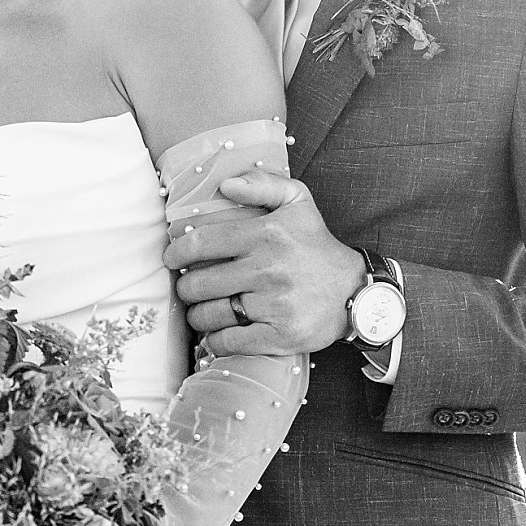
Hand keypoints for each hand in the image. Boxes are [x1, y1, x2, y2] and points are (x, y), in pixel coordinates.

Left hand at [165, 170, 364, 356]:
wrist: (356, 291)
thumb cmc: (317, 246)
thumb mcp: (299, 201)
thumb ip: (263, 184)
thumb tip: (225, 184)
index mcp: (266, 234)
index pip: (202, 243)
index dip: (176, 251)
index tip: (170, 258)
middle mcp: (268, 269)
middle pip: (199, 283)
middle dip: (185, 287)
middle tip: (189, 287)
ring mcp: (274, 305)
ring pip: (210, 315)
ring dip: (197, 315)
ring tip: (201, 310)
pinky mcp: (280, 335)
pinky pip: (229, 341)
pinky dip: (215, 341)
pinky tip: (217, 333)